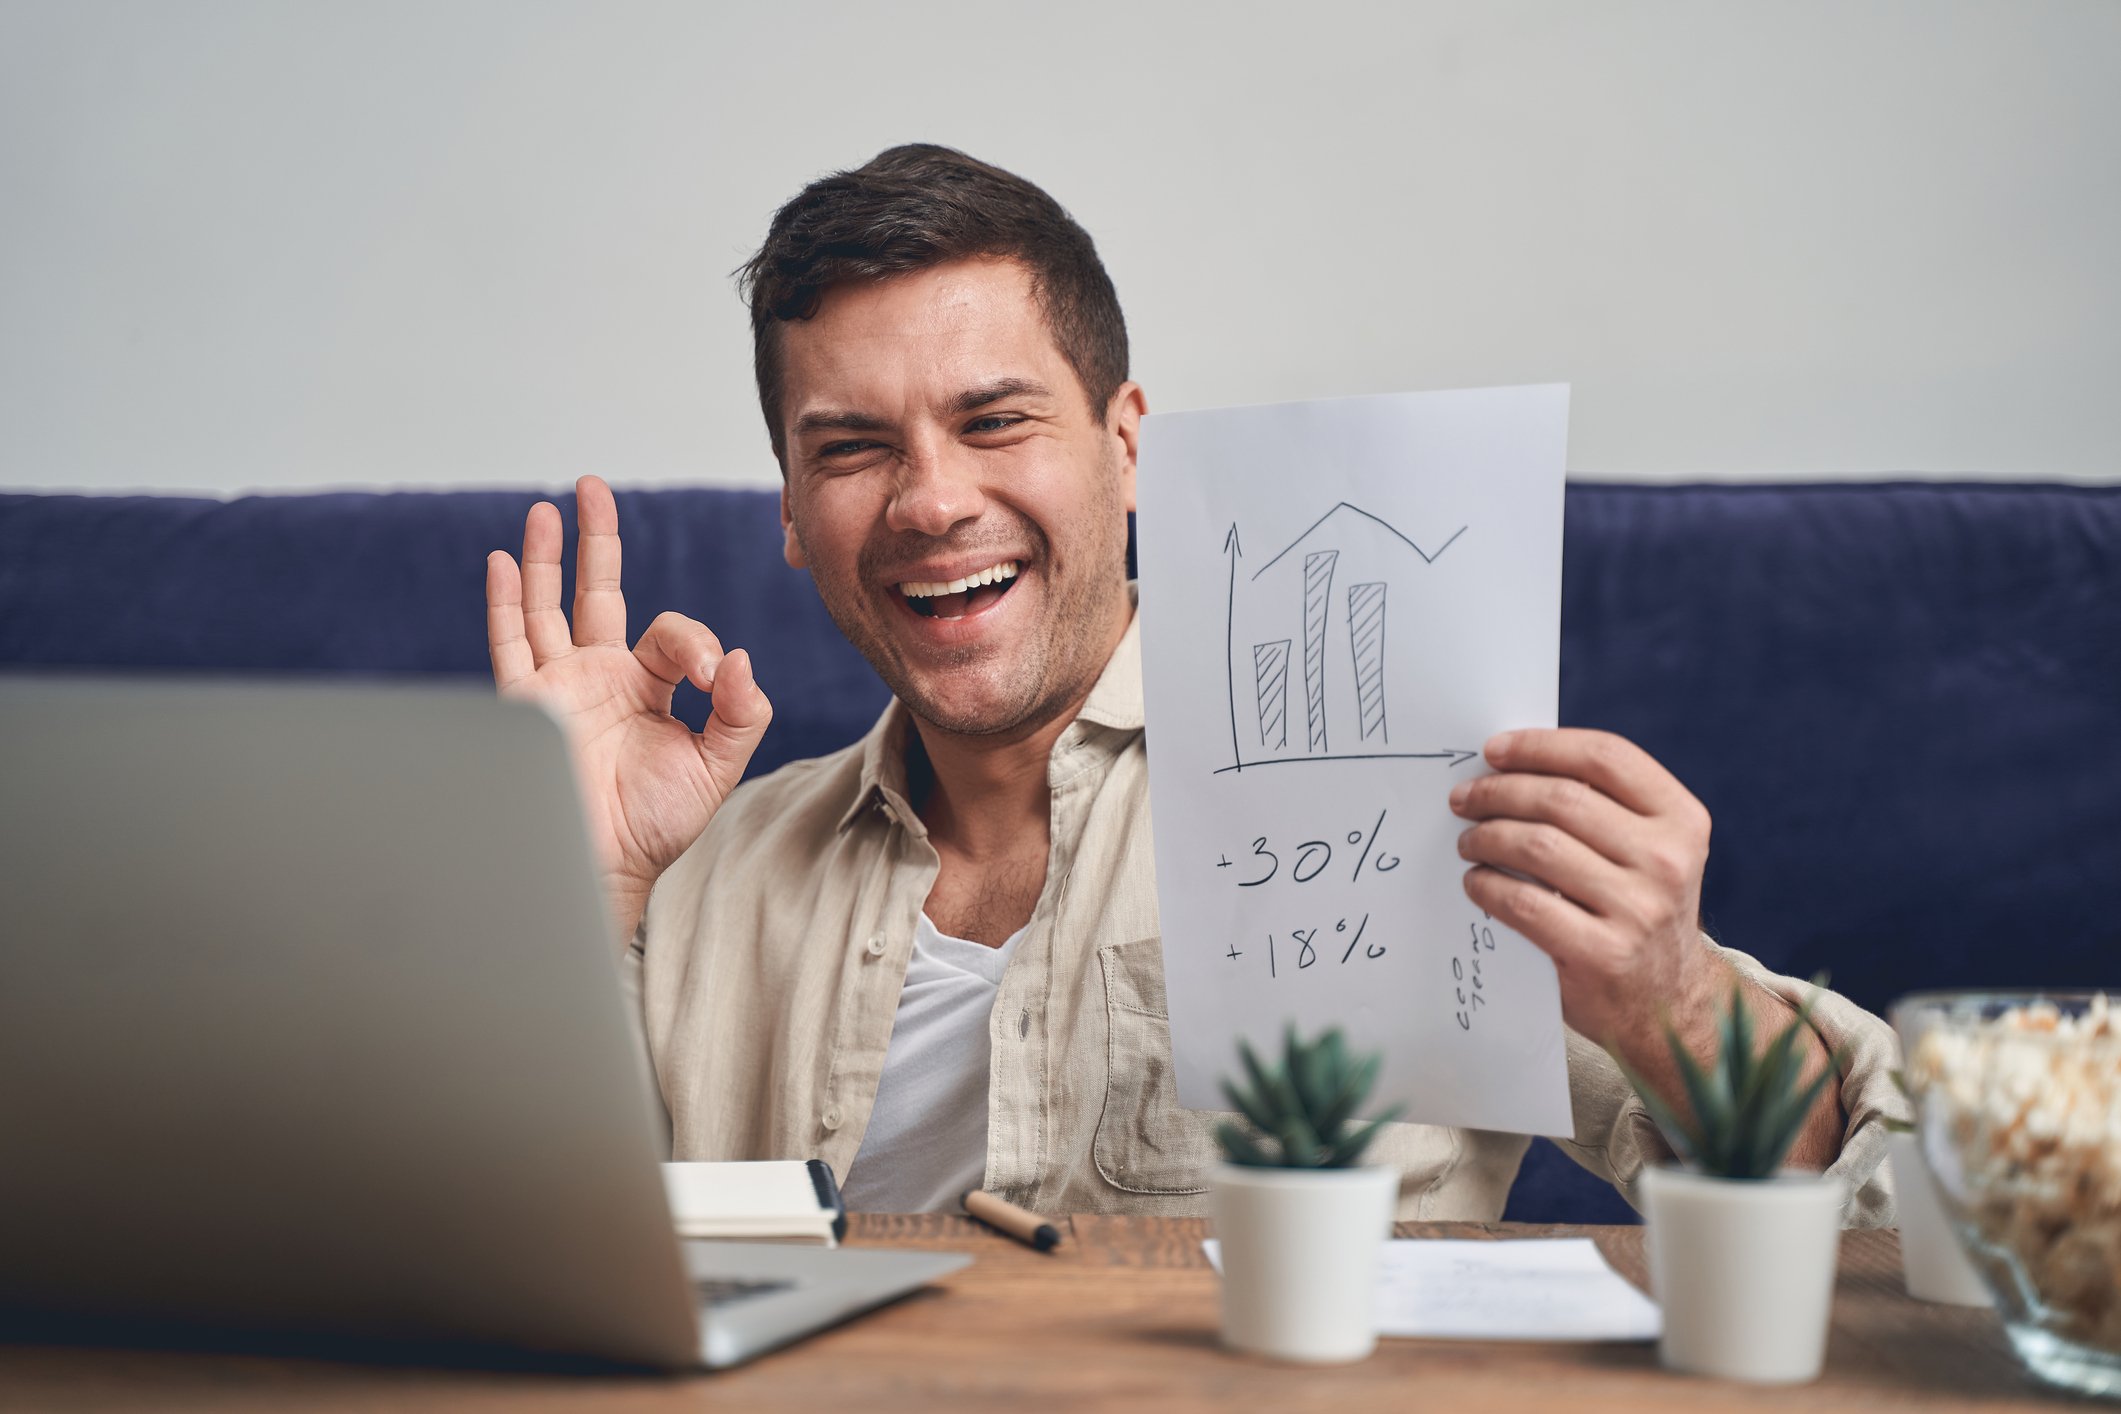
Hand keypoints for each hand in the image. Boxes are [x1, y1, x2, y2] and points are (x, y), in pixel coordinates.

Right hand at [485, 475, 771, 938]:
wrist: (604, 866)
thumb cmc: (657, 825)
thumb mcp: (717, 768)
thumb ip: (741, 714)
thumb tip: (741, 659)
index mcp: (650, 686)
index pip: (672, 634)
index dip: (698, 643)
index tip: (714, 677)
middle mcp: (602, 677)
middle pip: (596, 591)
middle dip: (596, 539)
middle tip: (592, 487)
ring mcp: (560, 687)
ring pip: (547, 606)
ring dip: (544, 557)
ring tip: (545, 509)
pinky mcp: (527, 705)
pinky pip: (511, 645)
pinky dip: (505, 603)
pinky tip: (500, 560)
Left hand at [1447, 728, 1720, 1052]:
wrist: (1670, 1001)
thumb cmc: (1640, 908)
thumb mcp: (1649, 850)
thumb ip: (1602, 807)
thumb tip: (1510, 765)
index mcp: (1682, 819)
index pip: (1605, 757)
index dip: (1540, 746)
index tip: (1493, 749)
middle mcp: (1667, 860)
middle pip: (1562, 798)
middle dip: (1498, 791)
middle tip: (1463, 799)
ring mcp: (1638, 909)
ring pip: (1538, 845)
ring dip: (1486, 836)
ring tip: (1468, 840)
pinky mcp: (1602, 953)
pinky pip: (1523, 903)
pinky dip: (1487, 885)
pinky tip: (1476, 882)